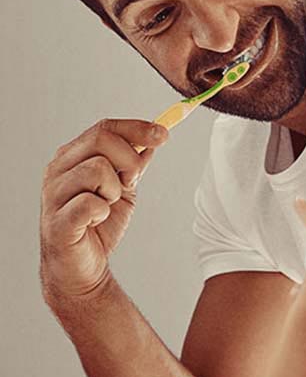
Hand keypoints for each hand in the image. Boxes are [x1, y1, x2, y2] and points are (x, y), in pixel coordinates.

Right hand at [39, 119, 167, 299]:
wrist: (83, 267)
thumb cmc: (98, 226)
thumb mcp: (124, 188)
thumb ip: (133, 164)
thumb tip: (152, 139)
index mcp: (73, 158)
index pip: (104, 128)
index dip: (137, 128)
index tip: (163, 134)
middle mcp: (58, 171)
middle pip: (101, 139)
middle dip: (129, 159)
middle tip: (131, 181)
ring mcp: (54, 195)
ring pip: (97, 169)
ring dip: (114, 190)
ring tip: (107, 205)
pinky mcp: (57, 222)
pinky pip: (90, 203)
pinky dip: (102, 212)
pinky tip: (96, 220)